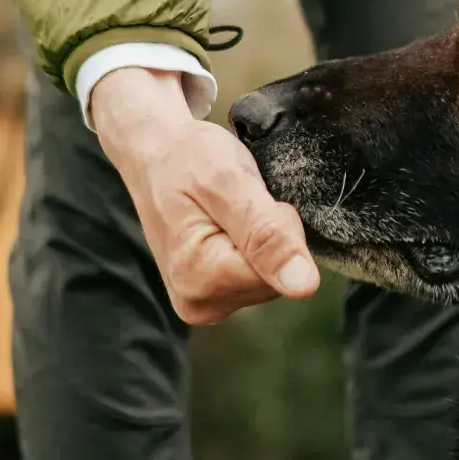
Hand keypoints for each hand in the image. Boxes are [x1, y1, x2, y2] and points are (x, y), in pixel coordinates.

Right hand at [91, 67, 320, 324]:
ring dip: (262, 242)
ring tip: (230, 212)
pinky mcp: (208, 299)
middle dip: (271, 237)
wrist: (154, 155)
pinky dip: (253, 251)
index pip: (281, 272)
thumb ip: (266, 234)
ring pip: (269, 281)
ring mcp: (201, 304)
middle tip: (240, 202)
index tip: (252, 199)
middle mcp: (197, 302)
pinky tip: (229, 229)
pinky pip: (254, 280)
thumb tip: (304, 286)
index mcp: (198, 276)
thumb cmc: (186, 158)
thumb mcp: (229, 181)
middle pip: (275, 281)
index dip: (279, 229)